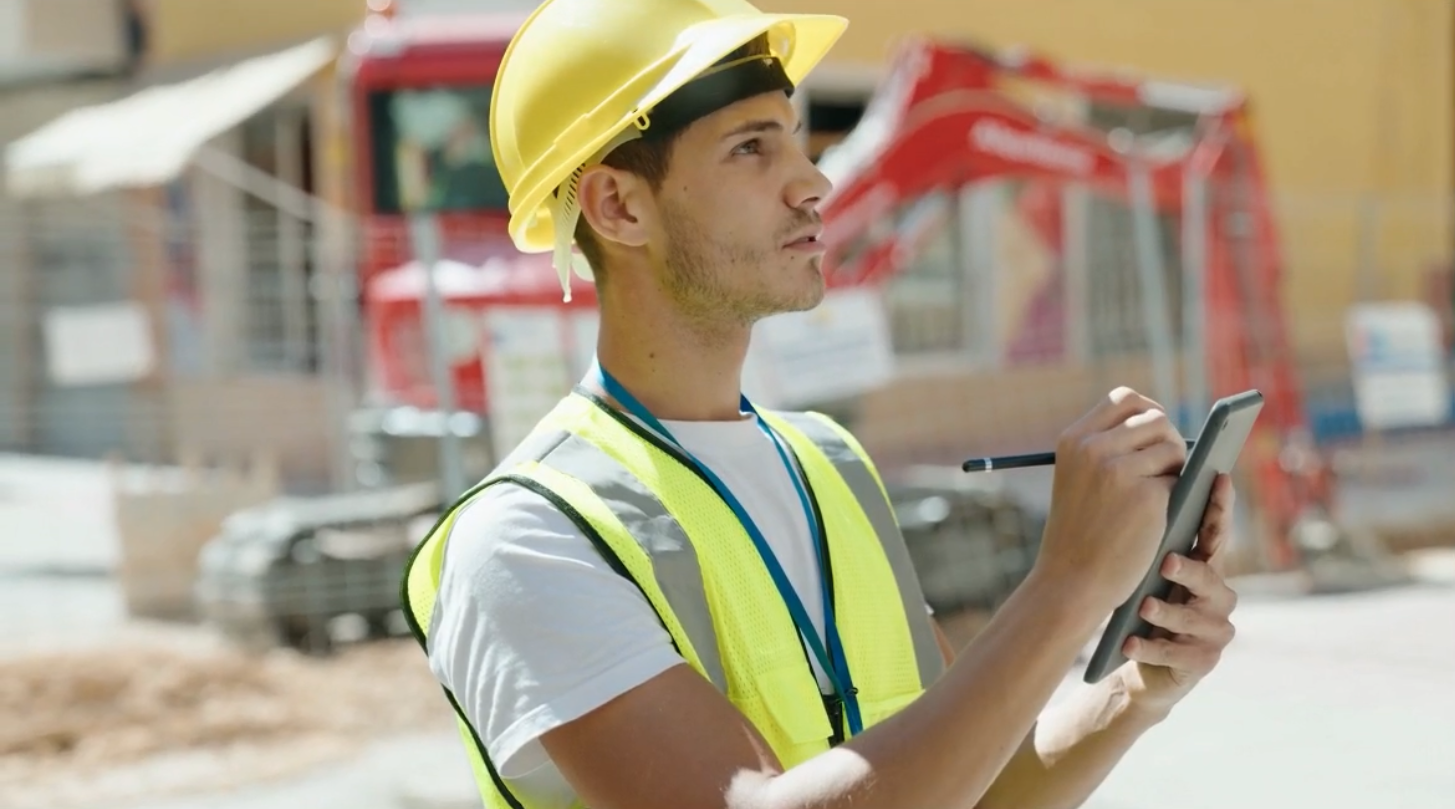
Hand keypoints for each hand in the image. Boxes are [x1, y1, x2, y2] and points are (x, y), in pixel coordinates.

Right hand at [1035, 387, 1187, 607]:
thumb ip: (1106, 446)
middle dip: (1169, 441)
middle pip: (1156, 418)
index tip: (1156, 432)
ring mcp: (1119, 471)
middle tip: (1164, 470)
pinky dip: (1176, 498)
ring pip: (1174, 447)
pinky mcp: (1147, 497)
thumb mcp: (1077, 476)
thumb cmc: (1079, 530)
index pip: (1125, 399)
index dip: (1149, 411)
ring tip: (1158, 495)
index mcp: (1074, 439)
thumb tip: (1162, 422)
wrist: (1070, 580)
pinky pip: (1180, 481)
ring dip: (1176, 469)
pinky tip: (1157, 517)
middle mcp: (1093, 448)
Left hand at [1119, 474, 1238, 712]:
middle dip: (1189, 570)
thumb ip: (1156, 545)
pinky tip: (1129, 644)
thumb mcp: (1148, 574)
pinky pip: (1176, 654)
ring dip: (1166, 612)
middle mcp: (1219, 597)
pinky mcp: (1202, 662)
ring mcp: (1214, 631)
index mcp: (1206, 568)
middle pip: (1210, 578)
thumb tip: (1142, 491)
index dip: (1220, 506)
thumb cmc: (1144, 607)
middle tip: (1166, 562)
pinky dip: (1150, 648)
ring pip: (1191, 618)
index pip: (1216, 533)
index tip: (1219, 478)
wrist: (1142, 661)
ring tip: (1143, 606)